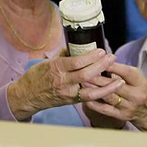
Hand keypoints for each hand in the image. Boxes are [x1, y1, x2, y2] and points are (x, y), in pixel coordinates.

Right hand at [7, 48, 122, 120]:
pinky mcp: (71, 101)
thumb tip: (77, 45)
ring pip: (91, 91)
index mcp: (56, 68)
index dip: (92, 56)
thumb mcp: (48, 62)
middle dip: (102, 66)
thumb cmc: (36, 76)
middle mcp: (62, 82)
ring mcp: (67, 94)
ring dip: (107, 85)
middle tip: (112, 58)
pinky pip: (88, 98)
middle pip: (86, 75)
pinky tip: (110, 89)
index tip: (102, 50)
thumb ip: (64, 54)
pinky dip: (100, 94)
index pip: (77, 62)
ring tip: (119, 79)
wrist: (27, 96)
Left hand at [84, 62, 146, 132]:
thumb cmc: (140, 90)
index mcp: (141, 82)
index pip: (126, 72)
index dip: (113, 65)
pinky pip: (105, 109)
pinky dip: (94, 103)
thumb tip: (104, 60)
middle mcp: (136, 95)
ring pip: (108, 96)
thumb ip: (123, 71)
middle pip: (115, 85)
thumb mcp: (138, 78)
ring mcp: (128, 107)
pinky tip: (85, 96)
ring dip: (94, 88)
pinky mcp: (121, 116)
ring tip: (83, 81)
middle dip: (99, 77)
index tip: (101, 59)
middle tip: (86, 70)